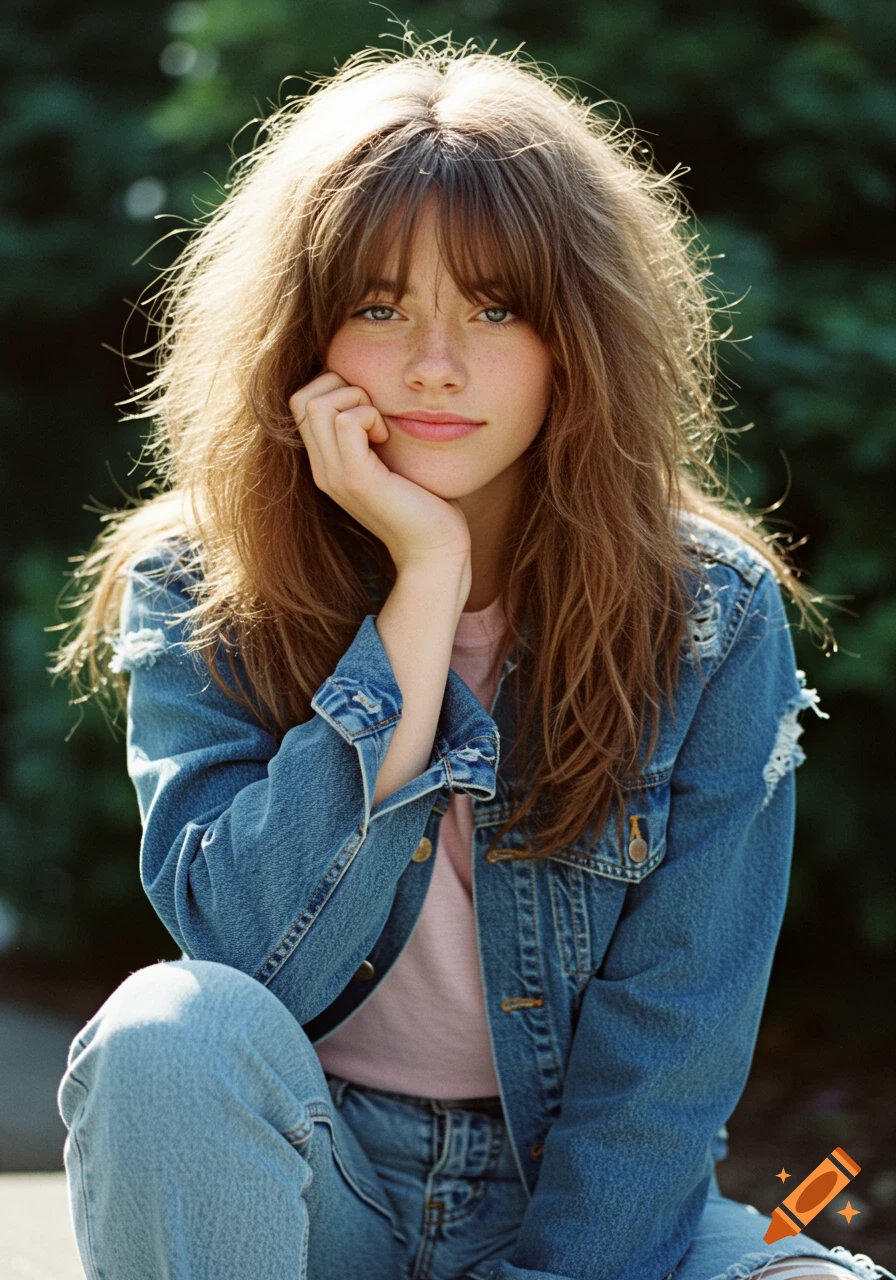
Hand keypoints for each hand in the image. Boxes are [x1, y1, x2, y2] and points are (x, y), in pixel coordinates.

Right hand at [289, 371, 471, 570]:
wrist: (434, 550)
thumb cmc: (425, 504)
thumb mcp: (391, 462)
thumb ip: (373, 435)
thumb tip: (380, 394)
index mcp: (327, 465)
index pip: (301, 404)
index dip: (333, 389)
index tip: (370, 410)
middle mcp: (323, 470)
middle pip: (301, 400)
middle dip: (342, 387)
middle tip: (375, 412)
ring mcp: (335, 476)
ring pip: (317, 406)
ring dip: (356, 401)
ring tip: (381, 427)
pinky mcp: (357, 479)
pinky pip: (345, 422)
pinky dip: (368, 416)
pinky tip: (387, 437)